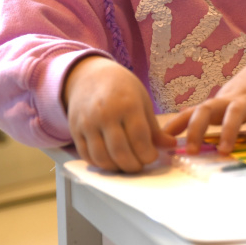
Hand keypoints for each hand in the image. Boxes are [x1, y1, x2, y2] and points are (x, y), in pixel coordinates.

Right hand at [64, 56, 175, 172]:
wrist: (90, 75)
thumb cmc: (121, 88)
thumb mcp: (142, 101)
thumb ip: (154, 127)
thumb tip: (170, 145)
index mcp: (127, 105)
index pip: (139, 139)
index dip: (148, 154)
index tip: (152, 156)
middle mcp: (105, 114)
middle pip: (120, 152)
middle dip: (134, 165)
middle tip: (140, 164)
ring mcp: (87, 123)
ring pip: (102, 158)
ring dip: (117, 168)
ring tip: (126, 164)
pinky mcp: (75, 130)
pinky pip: (87, 156)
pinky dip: (100, 164)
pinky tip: (110, 160)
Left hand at [164, 53, 245, 154]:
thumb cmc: (245, 91)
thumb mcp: (221, 103)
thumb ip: (198, 117)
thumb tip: (169, 132)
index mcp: (217, 103)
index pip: (192, 113)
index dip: (177, 126)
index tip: (163, 142)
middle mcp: (229, 100)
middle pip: (208, 109)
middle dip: (197, 128)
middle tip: (191, 150)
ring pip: (235, 113)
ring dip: (228, 131)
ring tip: (225, 150)